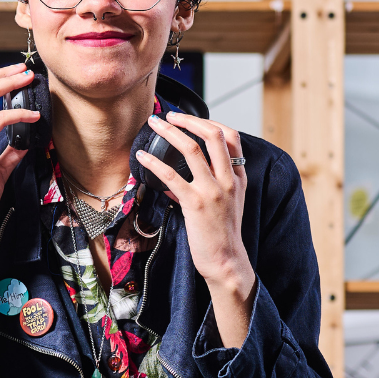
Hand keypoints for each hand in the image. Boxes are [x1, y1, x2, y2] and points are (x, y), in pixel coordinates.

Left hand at [137, 112, 255, 346]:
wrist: (226, 262)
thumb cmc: (221, 236)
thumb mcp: (223, 206)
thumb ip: (205, 188)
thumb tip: (173, 182)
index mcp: (237, 177)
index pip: (230, 137)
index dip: (209, 122)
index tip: (189, 119)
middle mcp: (228, 179)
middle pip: (213, 135)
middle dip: (189, 120)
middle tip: (169, 115)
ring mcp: (213, 191)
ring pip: (192, 149)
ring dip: (170, 132)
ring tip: (154, 125)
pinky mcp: (196, 204)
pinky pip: (171, 176)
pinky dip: (154, 162)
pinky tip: (141, 157)